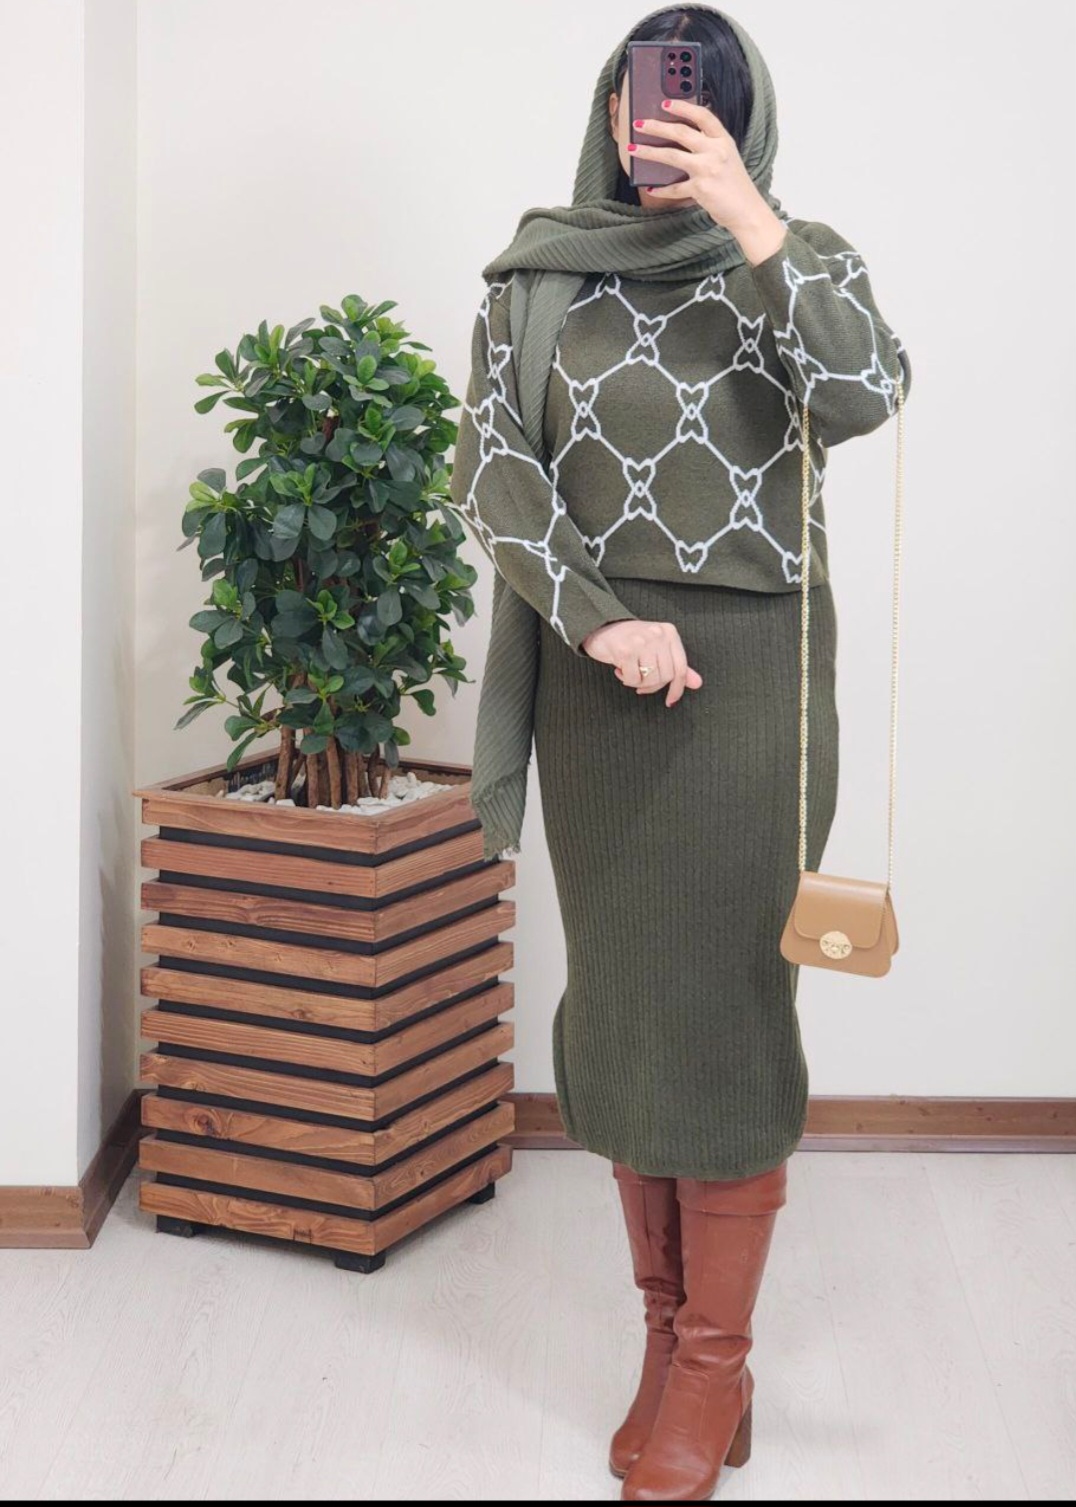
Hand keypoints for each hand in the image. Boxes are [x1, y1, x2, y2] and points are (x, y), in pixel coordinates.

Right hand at [582, 618, 702, 706]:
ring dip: (638, 683)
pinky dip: (626, 679)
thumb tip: (697, 683)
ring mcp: (642, 641)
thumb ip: (677, 666)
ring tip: (630, 673)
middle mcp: (658, 634)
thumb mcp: (657, 649)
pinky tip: (620, 668)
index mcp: (669, 633)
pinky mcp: (625, 650)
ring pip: (650, 679)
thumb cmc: (630, 640)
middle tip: (641, 683)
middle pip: (665, 676)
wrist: (601, 627)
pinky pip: (633, 678)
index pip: (680, 668)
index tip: (671, 700)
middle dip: (652, 686)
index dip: (677, 688)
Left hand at [628, 98, 786, 263]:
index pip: (702, 115)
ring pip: (671, 155)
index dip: (682, 106)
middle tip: (639, 123)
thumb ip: (710, 146)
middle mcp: (716, 151)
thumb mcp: (728, 158)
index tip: (664, 102)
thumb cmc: (736, 186)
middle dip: (656, 126)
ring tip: (632, 148)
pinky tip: (650, 188)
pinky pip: (674, 188)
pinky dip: (661, 189)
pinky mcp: (700, 189)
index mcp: (723, 140)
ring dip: (648, 151)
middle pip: (681, 132)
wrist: (748, 211)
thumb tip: (680, 140)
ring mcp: (707, 169)